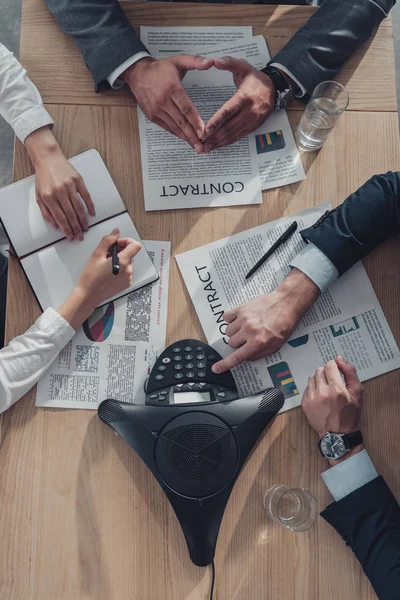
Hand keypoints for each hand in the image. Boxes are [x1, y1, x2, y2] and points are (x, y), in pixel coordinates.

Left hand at [25, 126, 94, 240]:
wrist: (48, 159)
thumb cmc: (43, 178)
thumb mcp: (38, 195)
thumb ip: (46, 212)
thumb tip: (55, 225)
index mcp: (48, 197)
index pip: (59, 218)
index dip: (66, 229)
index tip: (70, 236)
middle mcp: (59, 192)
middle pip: (70, 215)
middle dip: (76, 228)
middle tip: (80, 236)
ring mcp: (70, 186)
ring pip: (79, 207)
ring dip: (83, 220)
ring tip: (86, 228)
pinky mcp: (78, 180)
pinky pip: (86, 196)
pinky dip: (90, 206)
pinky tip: (91, 214)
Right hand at [57, 228, 140, 328]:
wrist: (88, 296)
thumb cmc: (90, 277)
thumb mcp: (96, 255)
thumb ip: (108, 241)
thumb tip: (116, 232)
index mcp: (123, 262)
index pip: (135, 245)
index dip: (126, 241)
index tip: (116, 244)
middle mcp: (128, 271)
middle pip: (130, 254)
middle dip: (120, 250)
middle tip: (106, 254)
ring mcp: (128, 278)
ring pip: (128, 262)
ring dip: (119, 260)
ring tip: (105, 264)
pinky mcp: (126, 284)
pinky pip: (127, 272)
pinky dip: (120, 269)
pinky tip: (108, 272)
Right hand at [123, 55, 212, 151]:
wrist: (137, 73)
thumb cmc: (160, 68)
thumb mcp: (178, 61)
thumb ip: (195, 61)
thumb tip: (211, 62)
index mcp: (172, 88)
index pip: (186, 109)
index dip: (196, 122)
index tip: (204, 132)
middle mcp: (163, 101)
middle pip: (181, 122)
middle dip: (192, 136)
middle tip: (202, 147)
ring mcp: (156, 110)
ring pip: (174, 127)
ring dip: (186, 138)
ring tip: (196, 146)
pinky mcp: (152, 115)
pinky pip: (167, 127)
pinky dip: (176, 134)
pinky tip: (185, 139)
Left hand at [203, 57, 274, 151]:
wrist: (273, 88)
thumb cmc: (254, 78)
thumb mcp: (243, 66)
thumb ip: (228, 62)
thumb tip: (215, 61)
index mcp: (245, 97)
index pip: (228, 111)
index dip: (217, 121)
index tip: (206, 129)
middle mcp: (250, 111)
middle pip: (230, 126)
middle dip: (215, 136)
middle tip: (202, 143)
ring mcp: (253, 120)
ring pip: (234, 134)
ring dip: (220, 142)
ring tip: (207, 148)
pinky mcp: (254, 127)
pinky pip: (239, 136)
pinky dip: (228, 142)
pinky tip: (218, 145)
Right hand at [212, 269, 319, 373]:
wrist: (286, 304)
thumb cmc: (284, 324)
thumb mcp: (276, 346)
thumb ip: (259, 354)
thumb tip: (246, 357)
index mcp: (258, 342)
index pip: (237, 357)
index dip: (225, 364)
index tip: (216, 368)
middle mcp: (249, 331)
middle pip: (231, 343)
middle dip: (238, 343)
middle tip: (248, 338)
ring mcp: (243, 319)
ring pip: (228, 332)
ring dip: (235, 332)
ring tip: (246, 327)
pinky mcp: (241, 308)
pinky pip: (226, 318)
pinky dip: (230, 320)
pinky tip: (240, 320)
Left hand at [302, 357, 363, 463]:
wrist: (338, 435)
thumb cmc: (350, 415)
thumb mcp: (357, 393)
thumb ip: (350, 372)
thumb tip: (340, 359)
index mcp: (336, 389)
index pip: (330, 365)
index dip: (334, 367)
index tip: (337, 373)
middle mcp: (322, 392)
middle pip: (320, 370)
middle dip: (327, 373)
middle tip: (333, 382)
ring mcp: (311, 398)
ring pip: (312, 378)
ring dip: (319, 380)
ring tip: (326, 390)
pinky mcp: (304, 403)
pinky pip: (307, 388)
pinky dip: (313, 389)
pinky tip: (321, 397)